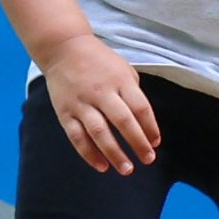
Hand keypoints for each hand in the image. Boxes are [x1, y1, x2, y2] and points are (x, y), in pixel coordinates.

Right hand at [39, 34, 160, 174]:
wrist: (63, 48)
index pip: (140, 107)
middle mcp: (101, 92)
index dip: (150, 127)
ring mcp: (81, 103)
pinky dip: (89, 154)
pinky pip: (77, 137)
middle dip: (137, 143)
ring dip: (114, 153)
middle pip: (123, 121)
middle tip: (148, 160)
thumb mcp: (123, 69)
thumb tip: (143, 124)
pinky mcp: (65, 112)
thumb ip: (133, 94)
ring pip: (99, 132)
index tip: (156, 143)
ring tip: (127, 169)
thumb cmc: (99, 61)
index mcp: (120, 80)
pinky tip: (102, 166)